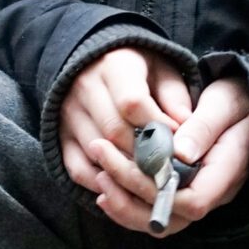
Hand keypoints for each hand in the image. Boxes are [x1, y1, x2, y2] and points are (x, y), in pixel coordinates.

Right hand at [58, 46, 191, 204]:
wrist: (94, 63)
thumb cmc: (139, 69)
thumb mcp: (162, 69)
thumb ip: (174, 97)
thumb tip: (186, 130)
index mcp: (114, 66)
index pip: (132, 103)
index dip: (158, 128)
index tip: (178, 143)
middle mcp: (84, 89)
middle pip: (114, 133)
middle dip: (145, 156)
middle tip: (168, 170)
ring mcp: (68, 114)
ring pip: (97, 154)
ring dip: (126, 172)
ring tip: (151, 180)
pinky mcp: (61, 136)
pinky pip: (78, 168)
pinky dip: (101, 183)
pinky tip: (124, 185)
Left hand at [85, 77, 248, 237]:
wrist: (247, 102)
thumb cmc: (239, 98)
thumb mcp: (225, 103)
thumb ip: (203, 127)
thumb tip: (180, 153)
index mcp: (227, 171)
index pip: (192, 200)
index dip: (158, 189)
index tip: (131, 160)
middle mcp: (212, 192)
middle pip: (169, 217)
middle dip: (130, 192)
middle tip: (101, 155)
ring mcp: (196, 194)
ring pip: (157, 220)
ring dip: (124, 202)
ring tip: (99, 173)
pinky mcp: (181, 190)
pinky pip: (152, 208)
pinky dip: (127, 200)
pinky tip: (106, 181)